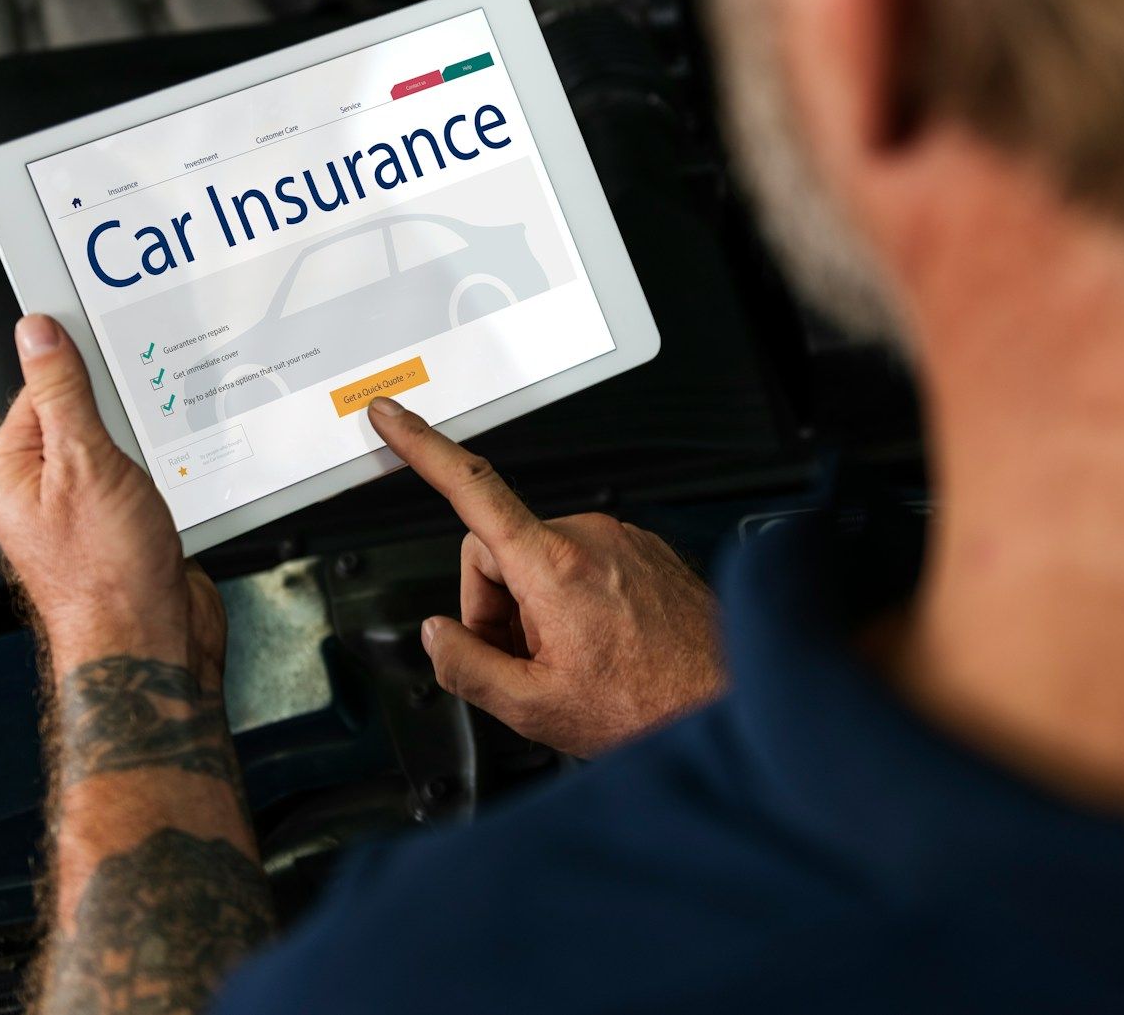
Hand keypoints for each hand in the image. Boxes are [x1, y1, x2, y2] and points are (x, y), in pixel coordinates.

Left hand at [0, 315, 225, 686]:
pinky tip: (173, 485)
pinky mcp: (119, 526)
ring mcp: (80, 511)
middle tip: (138, 431)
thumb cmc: (105, 575)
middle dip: (121, 416)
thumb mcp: (83, 462)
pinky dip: (163, 473)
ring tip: (154, 471)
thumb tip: (39, 334)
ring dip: (146, 448)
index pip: (40, 389)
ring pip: (117, 448)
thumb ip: (62, 393)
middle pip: (82, 416)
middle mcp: (37, 492)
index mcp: (7, 471)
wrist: (149, 642)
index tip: (112, 363)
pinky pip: (141, 478)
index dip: (81, 375)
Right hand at [366, 396, 725, 756]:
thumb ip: (468, 667)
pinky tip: (598, 647)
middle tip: (522, 661)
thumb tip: (438, 636)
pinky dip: (571, 601)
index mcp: (554, 565)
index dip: (421, 447)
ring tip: (570, 662)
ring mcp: (620, 540)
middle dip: (493, 605)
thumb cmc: (651, 705)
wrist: (731, 702)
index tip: (392, 417)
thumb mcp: (535, 707)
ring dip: (534, 607)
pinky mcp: (642, 551)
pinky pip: (579, 563)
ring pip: (537, 559)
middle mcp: (589, 537)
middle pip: (496, 550)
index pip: (471, 487)